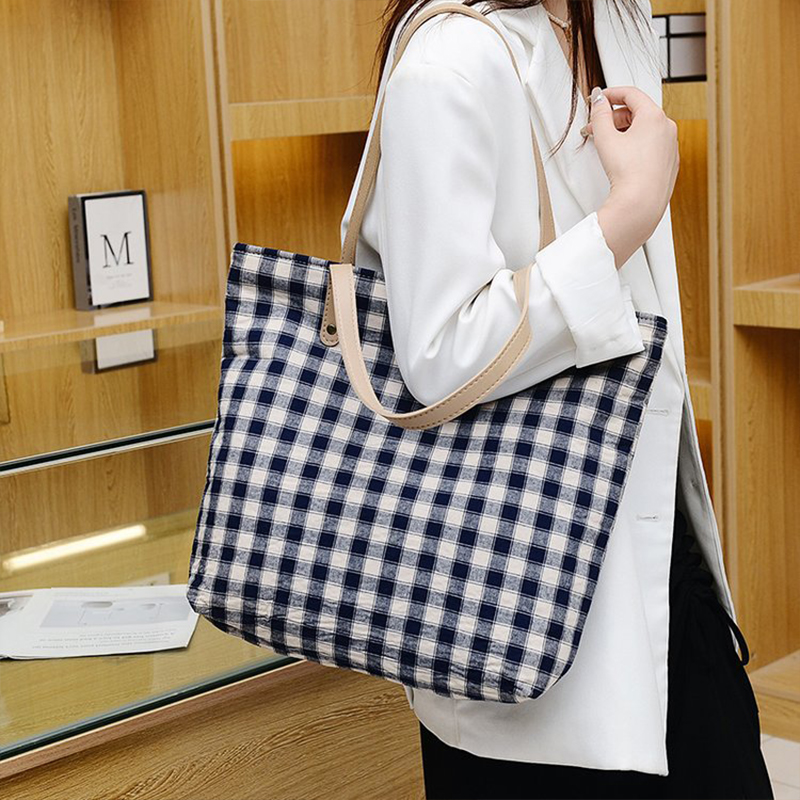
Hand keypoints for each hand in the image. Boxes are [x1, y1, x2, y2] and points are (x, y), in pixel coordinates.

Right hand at [583, 86, 679, 268]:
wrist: (641, 203)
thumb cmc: (628, 173)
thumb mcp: (606, 138)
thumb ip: (600, 113)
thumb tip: (599, 100)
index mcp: (654, 116)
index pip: (632, 94)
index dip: (612, 94)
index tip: (600, 98)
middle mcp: (667, 128)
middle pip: (638, 112)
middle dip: (614, 118)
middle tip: (596, 127)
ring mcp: (670, 146)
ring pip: (645, 130)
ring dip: (624, 132)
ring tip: (606, 145)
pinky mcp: (668, 163)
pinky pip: (651, 146)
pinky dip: (635, 146)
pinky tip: (622, 158)